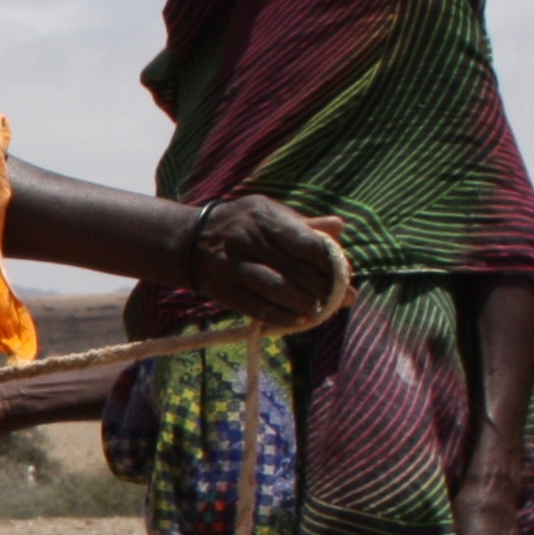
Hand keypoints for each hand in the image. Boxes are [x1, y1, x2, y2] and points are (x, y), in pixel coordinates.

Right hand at [180, 196, 344, 323]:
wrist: (189, 241)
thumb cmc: (241, 226)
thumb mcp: (269, 215)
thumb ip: (304, 225)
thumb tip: (340, 227)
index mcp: (265, 217)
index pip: (308, 244)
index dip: (331, 264)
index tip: (344, 276)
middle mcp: (248, 240)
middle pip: (297, 269)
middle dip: (324, 288)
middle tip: (339, 298)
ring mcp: (233, 266)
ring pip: (279, 289)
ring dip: (305, 303)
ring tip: (319, 309)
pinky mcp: (224, 289)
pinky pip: (258, 307)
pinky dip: (283, 316)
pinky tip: (300, 320)